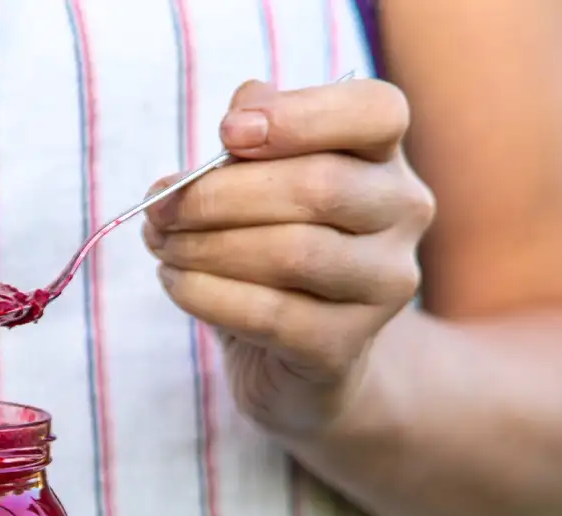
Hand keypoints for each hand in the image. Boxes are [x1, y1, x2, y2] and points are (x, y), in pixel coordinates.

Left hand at [143, 78, 435, 435]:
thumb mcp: (256, 187)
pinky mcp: (344, 346)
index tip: (227, 133)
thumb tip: (239, 111)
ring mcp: (383, 285)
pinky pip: (269, 314)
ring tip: (161, 245)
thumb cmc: (268, 251)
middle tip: (159, 208)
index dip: (300, 116)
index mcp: (383, 159)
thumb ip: (250, 143)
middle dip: (218, 196)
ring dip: (205, 246)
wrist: (293, 359)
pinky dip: (206, 294)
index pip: (376, 112)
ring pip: (294, 253)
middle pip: (319, 187)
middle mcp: (403, 215)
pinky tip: (174, 281)